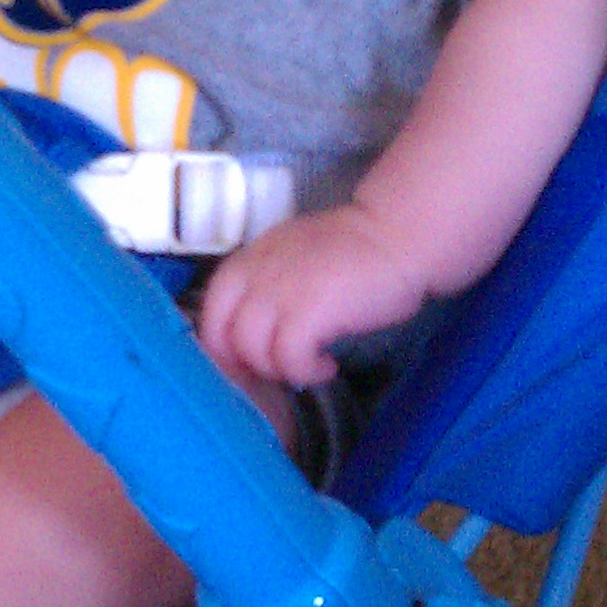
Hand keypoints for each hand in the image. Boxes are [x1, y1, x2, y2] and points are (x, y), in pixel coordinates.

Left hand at [198, 203, 426, 387]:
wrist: (397, 234)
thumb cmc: (354, 250)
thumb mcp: (292, 258)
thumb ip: (266, 284)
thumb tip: (254, 333)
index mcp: (249, 260)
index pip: (210, 313)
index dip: (224, 347)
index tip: (253, 361)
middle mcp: (255, 274)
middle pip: (221, 338)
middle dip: (245, 365)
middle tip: (277, 369)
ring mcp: (279, 292)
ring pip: (250, 353)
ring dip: (278, 370)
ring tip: (308, 366)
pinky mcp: (308, 312)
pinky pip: (288, 359)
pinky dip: (305, 371)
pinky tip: (326, 365)